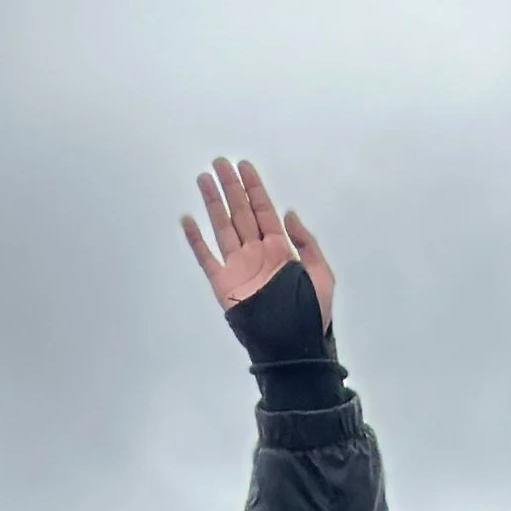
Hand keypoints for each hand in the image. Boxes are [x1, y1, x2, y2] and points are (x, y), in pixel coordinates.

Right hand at [179, 155, 334, 327]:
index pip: (264, 211)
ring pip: (222, 227)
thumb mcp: (321, 276)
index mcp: (280, 250)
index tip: (244, 167)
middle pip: (241, 212)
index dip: (254, 188)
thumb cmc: (311, 316)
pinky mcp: (222, 283)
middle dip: (231, 187)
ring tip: (204, 178)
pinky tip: (188, 219)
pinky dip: (196, 239)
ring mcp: (238, 267)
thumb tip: (289, 213)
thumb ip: (307, 243)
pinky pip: (206, 257)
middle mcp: (256, 253)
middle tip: (220, 162)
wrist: (292, 348)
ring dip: (213, 203)